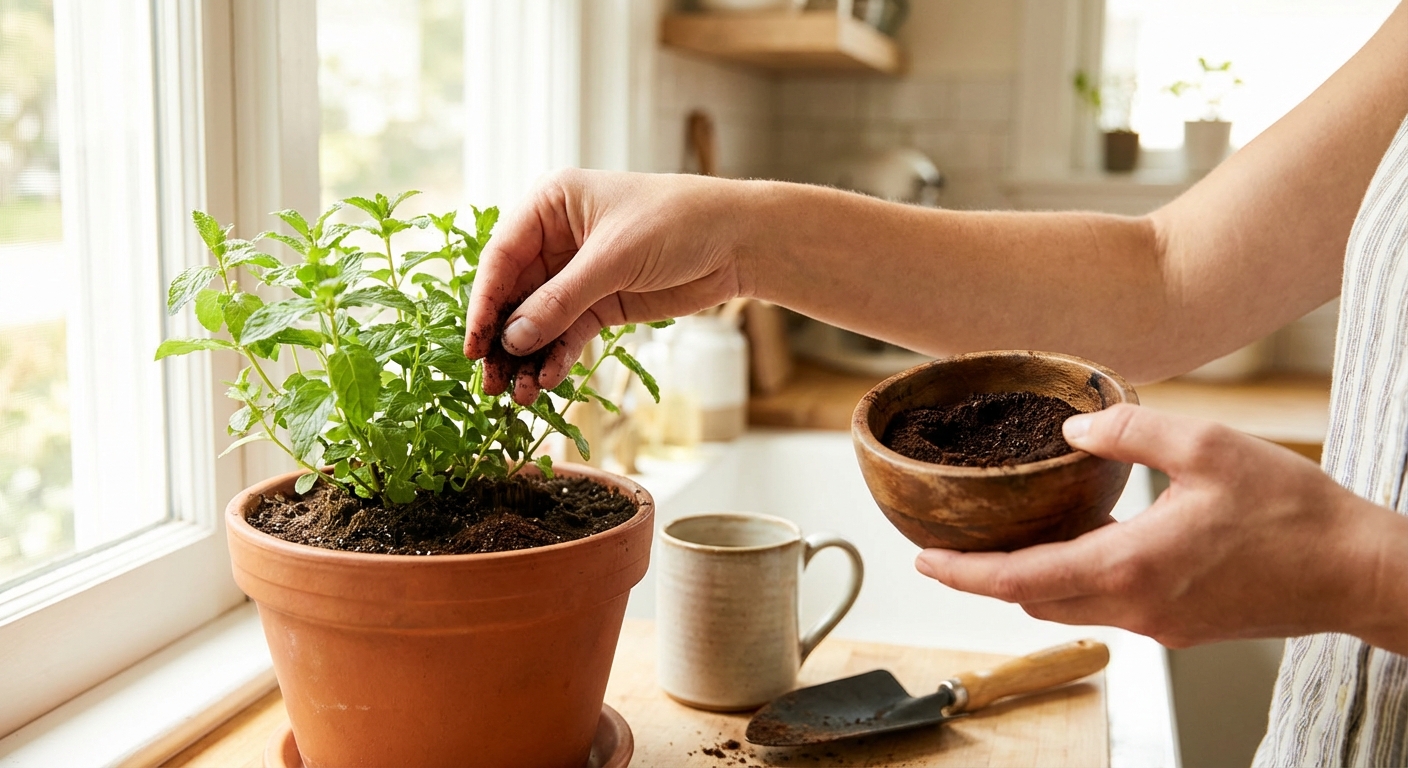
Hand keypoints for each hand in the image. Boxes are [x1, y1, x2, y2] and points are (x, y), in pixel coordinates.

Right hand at [463, 169, 756, 403]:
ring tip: (520, 396)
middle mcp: (557, 237)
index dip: (484, 302)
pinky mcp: (602, 302)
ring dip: (528, 357)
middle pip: (514, 295)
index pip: (501, 257)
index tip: (473, 345)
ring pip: (538, 321)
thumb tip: (512, 339)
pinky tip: (547, 383)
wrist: (739, 241)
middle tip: (490, 384)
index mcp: (550, 204)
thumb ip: (561, 301)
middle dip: (503, 340)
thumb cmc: (677, 223)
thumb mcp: (613, 259)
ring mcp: (578, 273)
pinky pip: (568, 333)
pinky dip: (557, 358)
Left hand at [914, 404, 1407, 650]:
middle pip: (1035, 599)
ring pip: (1071, 605)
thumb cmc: (1292, 510)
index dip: (963, 572)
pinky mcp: (1181, 625)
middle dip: (989, 575)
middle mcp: (1135, 606)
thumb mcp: (1206, 446)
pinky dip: (1077, 579)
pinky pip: (1108, 605)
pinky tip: (1083, 541)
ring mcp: (1159, 623)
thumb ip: (1128, 430)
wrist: (1358, 571)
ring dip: (1033, 577)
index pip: (1019, 581)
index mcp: (1129, 566)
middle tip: (955, 542)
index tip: (922, 559)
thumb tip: (1073, 426)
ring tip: (1009, 536)